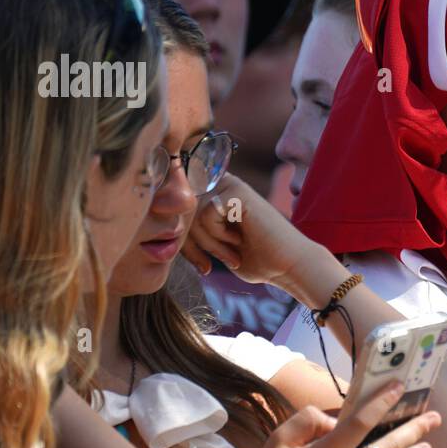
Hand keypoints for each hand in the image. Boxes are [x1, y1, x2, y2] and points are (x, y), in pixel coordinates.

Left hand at [182, 173, 312, 285]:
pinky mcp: (238, 191)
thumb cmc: (254, 259)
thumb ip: (190, 231)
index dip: (182, 239)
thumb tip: (158, 224)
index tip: (202, 265)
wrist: (288, 265)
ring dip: (208, 242)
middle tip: (209, 265)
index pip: (176, 210)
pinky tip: (239, 241)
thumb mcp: (212, 244)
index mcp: (214, 192)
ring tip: (232, 254)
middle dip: (190, 243)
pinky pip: (207, 214)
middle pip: (180, 210)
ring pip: (191, 213)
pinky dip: (218, 236)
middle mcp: (220, 182)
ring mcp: (229, 184)